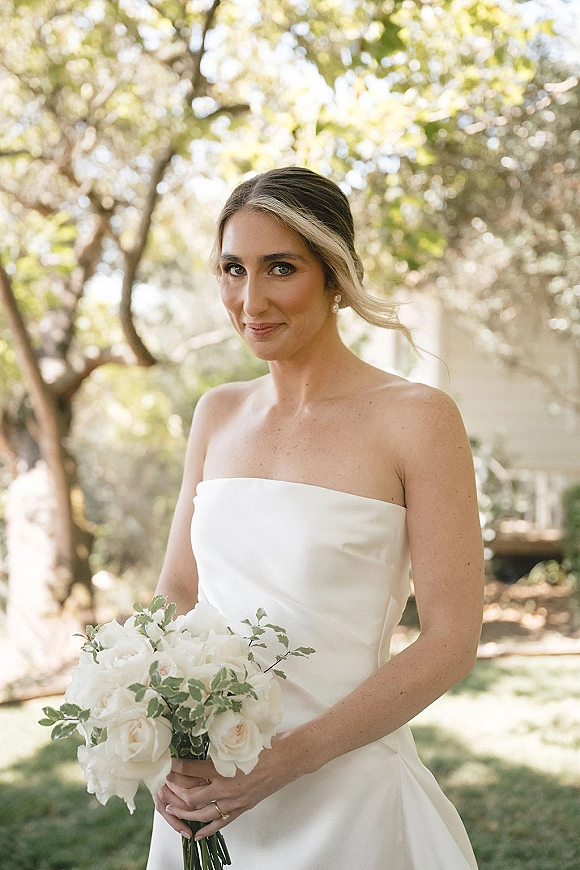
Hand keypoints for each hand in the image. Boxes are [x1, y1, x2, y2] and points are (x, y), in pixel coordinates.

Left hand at [157, 733, 300, 840]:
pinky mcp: (244, 807)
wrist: (291, 757)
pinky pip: (222, 822)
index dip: (176, 767)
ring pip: (203, 813)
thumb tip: (203, 740)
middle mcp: (228, 786)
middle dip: (175, 790)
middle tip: (163, 785)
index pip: (192, 769)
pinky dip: (208, 829)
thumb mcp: (242, 740)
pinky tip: (197, 833)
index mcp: (226, 767)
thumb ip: (222, 744)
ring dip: (185, 812)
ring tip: (171, 808)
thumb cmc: (269, 743)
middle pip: (192, 794)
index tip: (166, 763)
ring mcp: (236, 800)